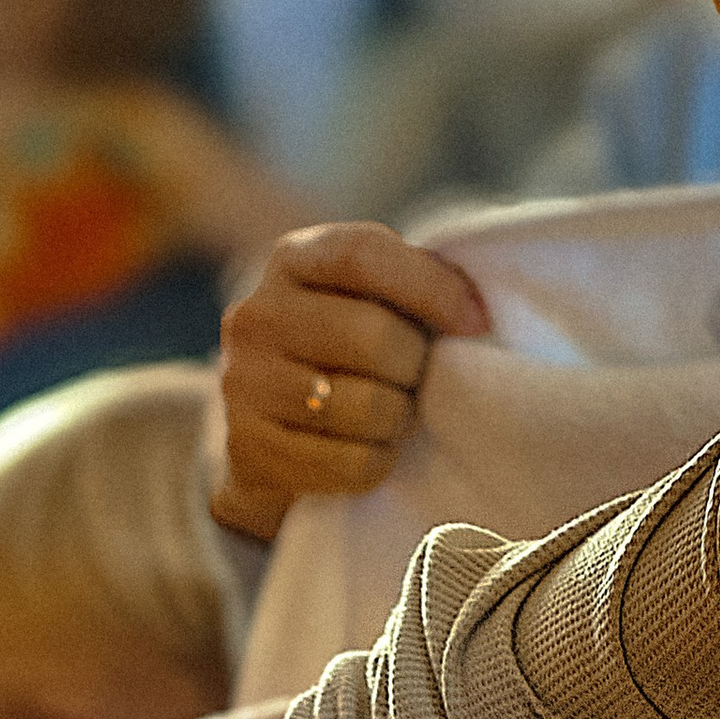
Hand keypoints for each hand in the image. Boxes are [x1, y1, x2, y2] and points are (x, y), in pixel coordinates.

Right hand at [212, 225, 490, 542]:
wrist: (266, 437)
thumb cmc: (337, 356)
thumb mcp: (364, 299)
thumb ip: (410, 282)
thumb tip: (474, 309)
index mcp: (291, 261)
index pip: (363, 255)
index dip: (430, 287)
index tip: (475, 323)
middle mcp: (256, 316)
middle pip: (370, 336)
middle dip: (415, 367)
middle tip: (419, 382)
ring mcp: (243, 384)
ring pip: (363, 406)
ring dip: (398, 419)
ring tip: (394, 417)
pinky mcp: (248, 449)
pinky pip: (348, 463)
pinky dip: (377, 462)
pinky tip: (372, 451)